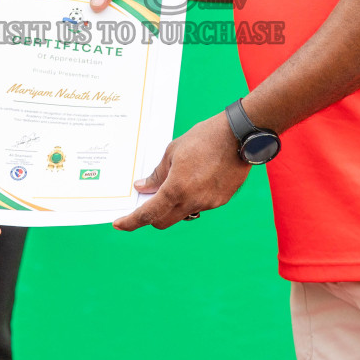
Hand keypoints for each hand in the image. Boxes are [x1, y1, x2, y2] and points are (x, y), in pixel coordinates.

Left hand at [113, 114, 250, 230]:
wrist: (239, 135)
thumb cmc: (204, 138)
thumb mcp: (173, 152)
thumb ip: (157, 174)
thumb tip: (144, 187)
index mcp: (176, 189)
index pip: (148, 214)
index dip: (131, 221)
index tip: (119, 224)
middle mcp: (192, 202)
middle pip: (163, 221)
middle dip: (150, 216)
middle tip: (145, 201)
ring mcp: (209, 203)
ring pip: (182, 214)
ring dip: (173, 206)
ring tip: (176, 181)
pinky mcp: (221, 201)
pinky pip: (199, 205)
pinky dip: (191, 198)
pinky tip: (196, 178)